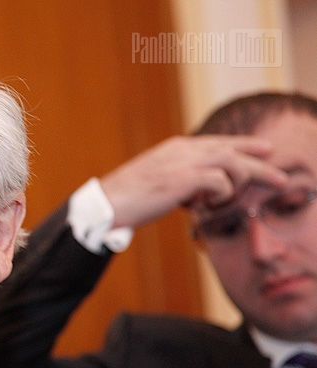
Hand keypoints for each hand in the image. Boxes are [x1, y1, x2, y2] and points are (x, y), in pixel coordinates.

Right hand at [100, 135, 287, 227]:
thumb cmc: (126, 199)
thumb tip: (198, 191)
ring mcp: (183, 162)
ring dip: (236, 186)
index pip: (219, 142)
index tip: (264, 150)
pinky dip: (220, 196)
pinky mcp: (183, 179)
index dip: (245, 145)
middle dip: (260, 165)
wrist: (105, 204)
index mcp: (176, 147)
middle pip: (233, 151)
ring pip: (233, 164)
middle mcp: (183, 149)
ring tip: (224, 202)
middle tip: (280, 179)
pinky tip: (206, 207)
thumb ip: (180, 179)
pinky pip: (220, 182)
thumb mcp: (157, 182)